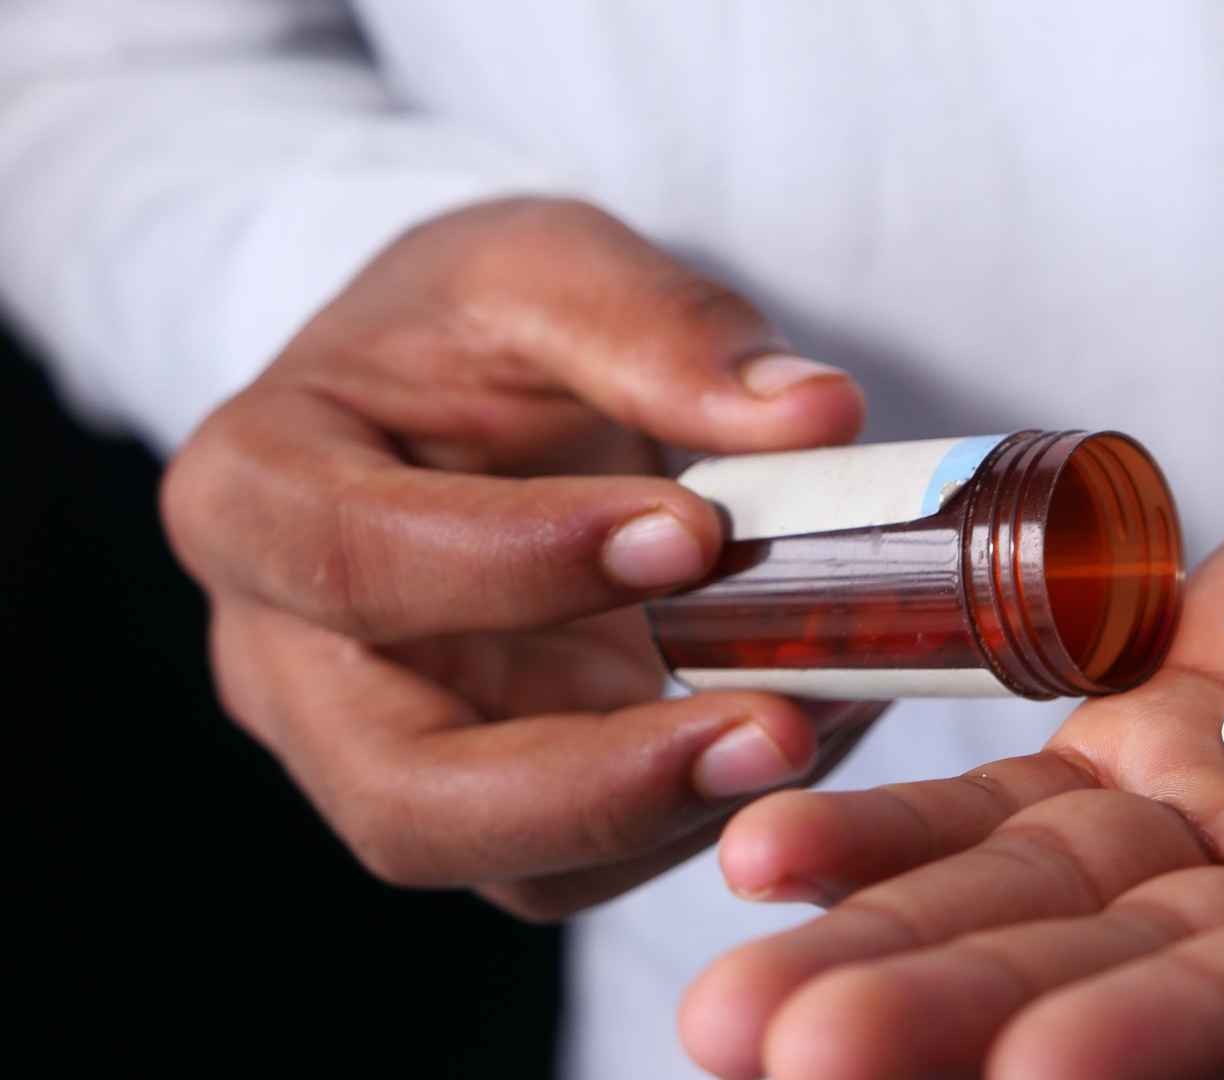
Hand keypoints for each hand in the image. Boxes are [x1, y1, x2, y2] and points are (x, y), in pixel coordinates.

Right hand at [162, 197, 875, 919]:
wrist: (454, 399)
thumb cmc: (471, 328)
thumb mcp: (546, 266)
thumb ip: (662, 328)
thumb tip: (815, 413)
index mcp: (254, 492)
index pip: (357, 557)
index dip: (522, 561)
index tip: (694, 529)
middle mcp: (287, 658)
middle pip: (400, 791)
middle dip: (596, 782)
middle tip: (775, 727)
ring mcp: (381, 751)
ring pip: (506, 862)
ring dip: (672, 817)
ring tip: (816, 727)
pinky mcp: (484, 802)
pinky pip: (586, 859)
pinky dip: (701, 814)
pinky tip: (804, 730)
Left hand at [679, 295, 1223, 1077]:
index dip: (1214, 1031)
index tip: (1049, 1071)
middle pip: (1162, 981)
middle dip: (976, 1019)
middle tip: (791, 1052)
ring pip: (1058, 907)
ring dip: (898, 947)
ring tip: (732, 996)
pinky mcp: (1168, 736)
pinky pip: (1024, 804)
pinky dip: (908, 831)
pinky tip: (778, 859)